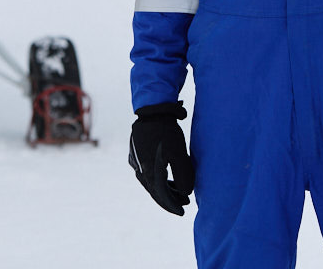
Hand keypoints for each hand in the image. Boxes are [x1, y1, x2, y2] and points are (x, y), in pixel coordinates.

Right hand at [128, 101, 194, 215]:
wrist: (153, 110)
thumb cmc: (167, 132)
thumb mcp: (179, 154)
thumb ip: (183, 175)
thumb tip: (186, 193)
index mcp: (148, 171)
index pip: (161, 195)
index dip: (172, 205)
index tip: (183, 211)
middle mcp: (139, 168)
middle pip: (155, 190)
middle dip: (170, 198)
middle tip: (185, 203)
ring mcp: (136, 161)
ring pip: (151, 181)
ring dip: (166, 188)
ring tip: (180, 191)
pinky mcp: (138, 153)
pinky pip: (149, 171)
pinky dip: (160, 177)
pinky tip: (168, 177)